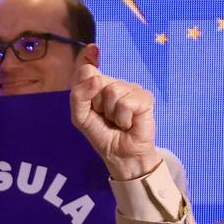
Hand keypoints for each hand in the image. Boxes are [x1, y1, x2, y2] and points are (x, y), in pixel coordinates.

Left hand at [70, 64, 160, 179]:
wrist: (121, 154)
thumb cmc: (101, 133)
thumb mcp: (80, 116)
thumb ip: (78, 96)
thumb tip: (96, 79)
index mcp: (98, 83)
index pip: (86, 70)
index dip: (85, 80)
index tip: (91, 93)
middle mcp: (115, 82)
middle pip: (97, 80)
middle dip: (96, 104)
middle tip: (105, 117)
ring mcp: (131, 88)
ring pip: (112, 91)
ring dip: (111, 113)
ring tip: (117, 121)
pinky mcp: (145, 98)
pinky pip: (126, 103)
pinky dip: (123, 118)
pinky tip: (128, 123)